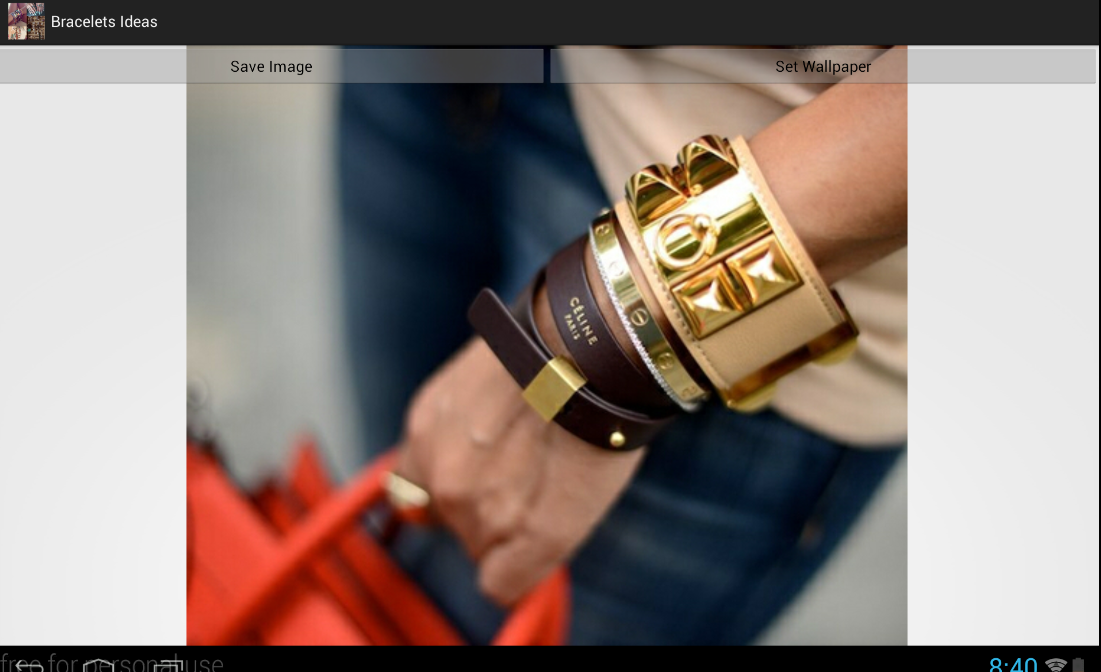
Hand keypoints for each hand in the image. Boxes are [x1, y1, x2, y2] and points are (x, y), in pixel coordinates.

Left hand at [393, 337, 643, 604]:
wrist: (598, 348)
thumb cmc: (555, 350)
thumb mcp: (483, 374)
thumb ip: (461, 422)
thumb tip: (482, 448)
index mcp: (425, 426)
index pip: (417, 488)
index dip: (454, 486)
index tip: (487, 475)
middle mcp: (439, 474)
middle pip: (449, 521)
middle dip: (484, 504)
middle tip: (533, 470)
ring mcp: (479, 511)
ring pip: (480, 548)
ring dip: (511, 528)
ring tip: (554, 480)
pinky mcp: (525, 538)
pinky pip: (503, 583)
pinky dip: (522, 568)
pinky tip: (551, 529)